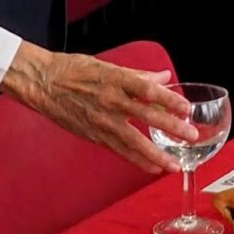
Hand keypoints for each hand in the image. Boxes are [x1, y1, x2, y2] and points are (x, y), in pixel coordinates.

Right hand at [0, 45, 194, 172]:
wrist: (42, 83)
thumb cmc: (73, 70)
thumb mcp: (108, 66)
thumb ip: (138, 75)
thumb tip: (163, 77)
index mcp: (116, 80)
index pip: (147, 90)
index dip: (169, 99)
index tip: (186, 107)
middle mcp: (111, 101)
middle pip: (146, 116)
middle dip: (171, 128)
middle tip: (191, 136)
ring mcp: (102, 120)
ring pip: (134, 141)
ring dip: (156, 154)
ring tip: (175, 164)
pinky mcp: (94, 135)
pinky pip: (119, 150)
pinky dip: (137, 160)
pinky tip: (152, 167)